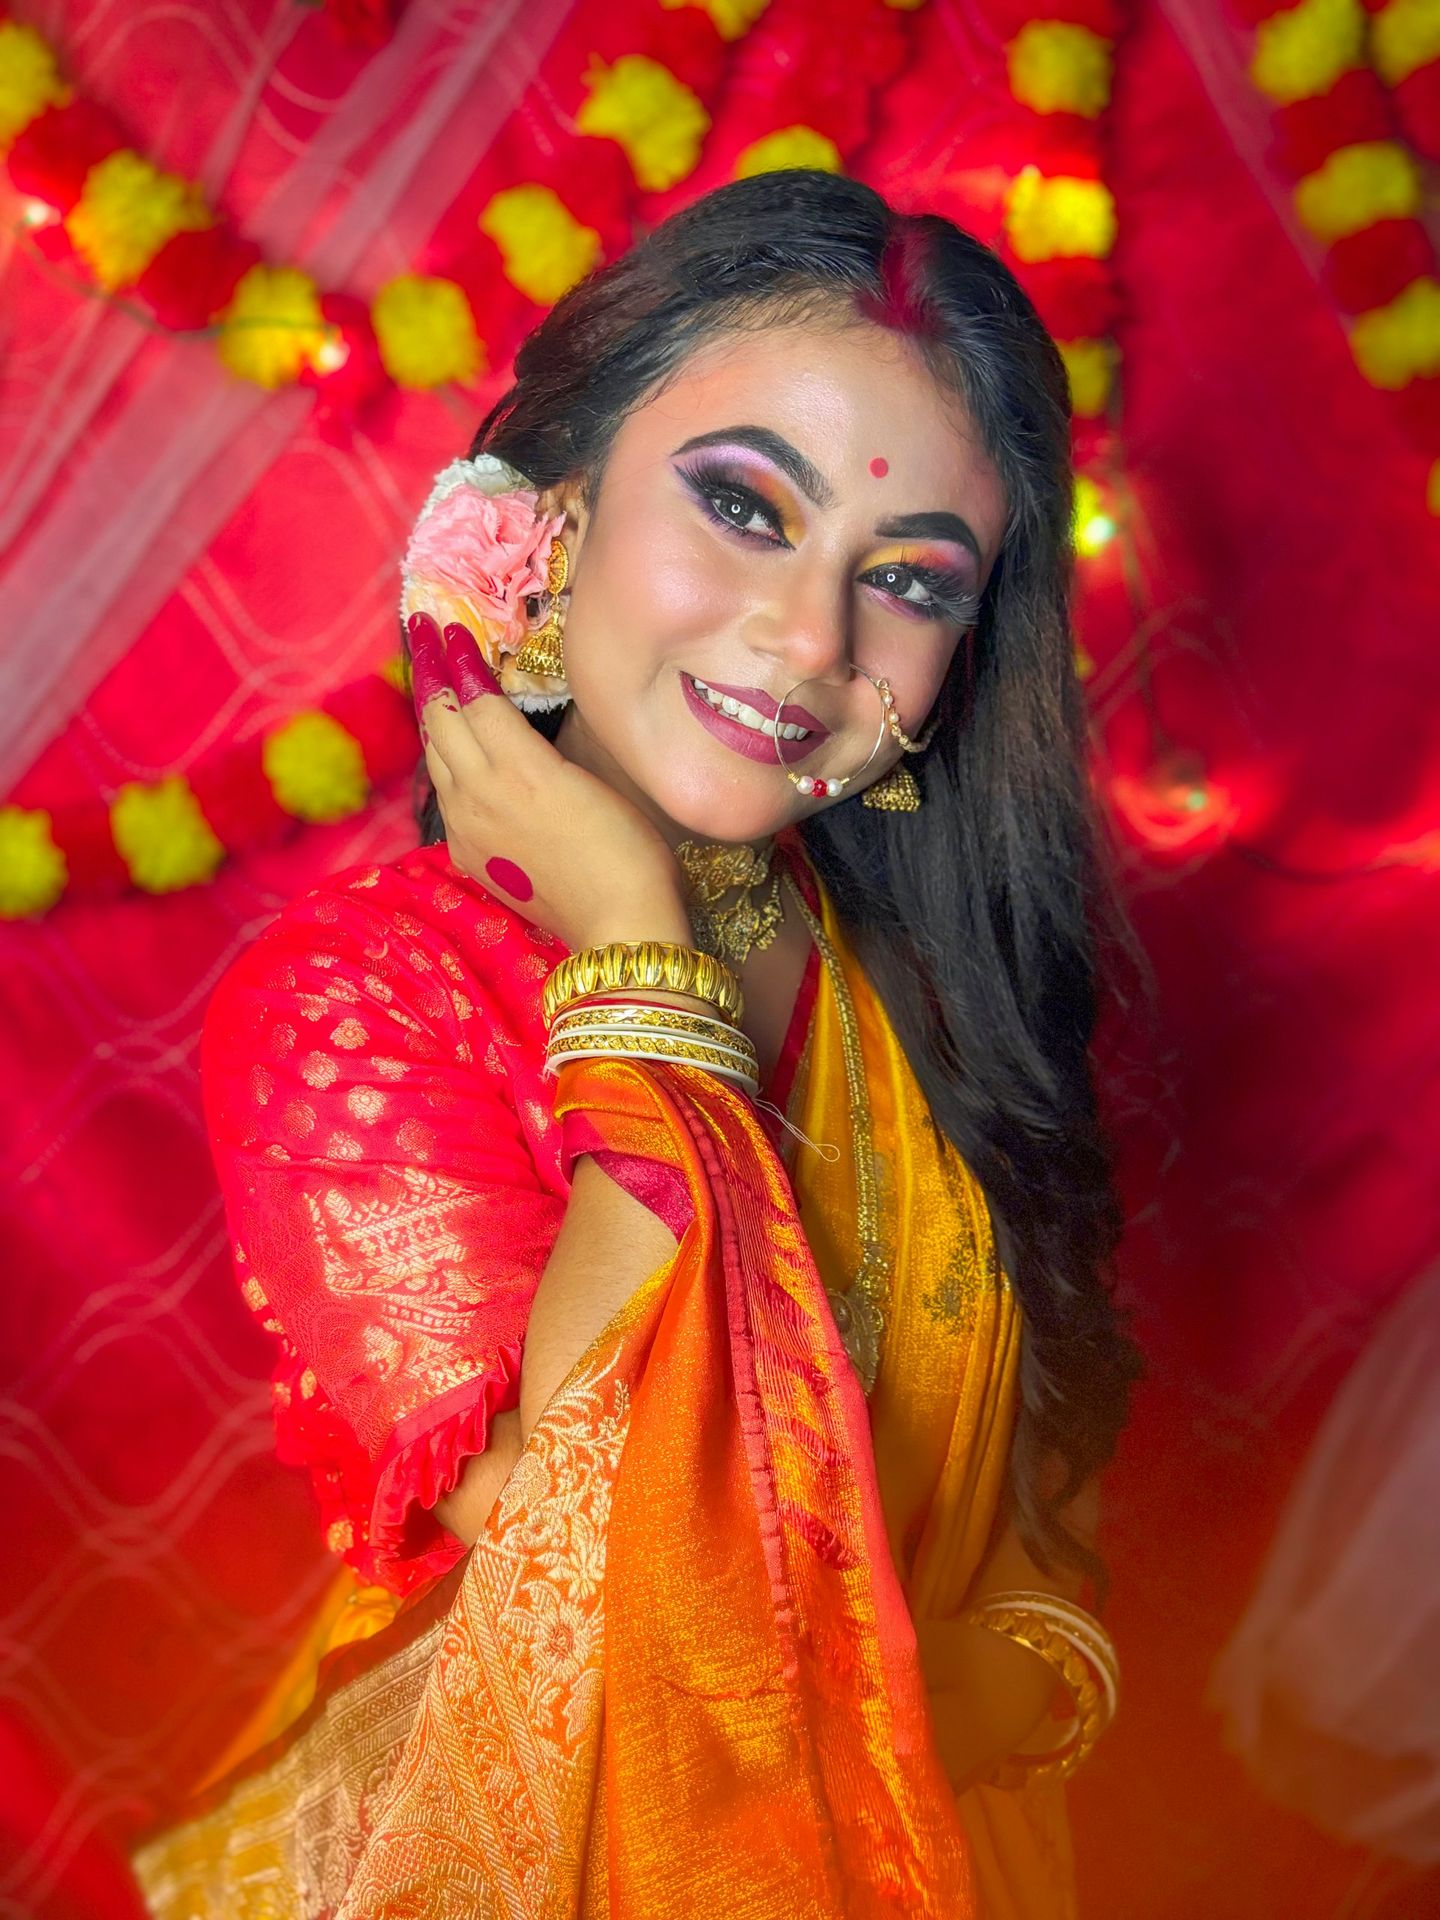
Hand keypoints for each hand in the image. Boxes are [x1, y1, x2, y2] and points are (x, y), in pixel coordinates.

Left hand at [408, 613, 691, 951]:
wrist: (620, 924)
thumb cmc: (630, 848)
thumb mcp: (590, 780)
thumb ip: (537, 748)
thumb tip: (505, 723)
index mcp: (518, 768)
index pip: (474, 698)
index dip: (460, 659)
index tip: (449, 627)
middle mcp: (479, 795)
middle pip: (440, 722)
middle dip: (430, 673)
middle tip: (423, 635)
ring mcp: (468, 828)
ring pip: (436, 759)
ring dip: (433, 717)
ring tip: (432, 683)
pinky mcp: (470, 857)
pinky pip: (445, 797)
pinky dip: (445, 762)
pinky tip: (453, 752)